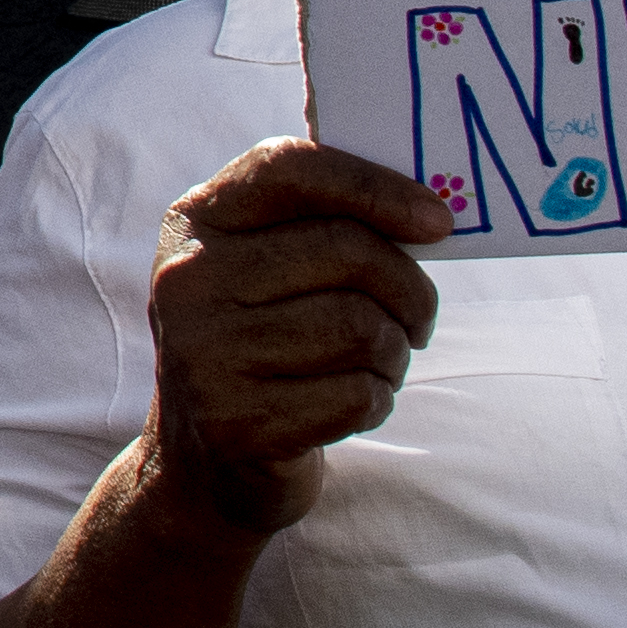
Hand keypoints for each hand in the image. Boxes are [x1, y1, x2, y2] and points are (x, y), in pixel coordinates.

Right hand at [139, 140, 449, 536]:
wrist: (203, 458)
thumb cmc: (262, 343)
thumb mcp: (262, 266)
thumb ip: (318, 223)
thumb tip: (428, 212)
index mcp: (196, 221)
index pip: (289, 168)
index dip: (373, 187)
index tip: (438, 222)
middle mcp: (188, 279)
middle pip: (347, 251)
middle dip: (409, 289)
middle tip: (418, 318)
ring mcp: (204, 353)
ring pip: (360, 328)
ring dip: (392, 353)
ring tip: (374, 365)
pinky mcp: (236, 423)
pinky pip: (355, 395)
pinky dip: (376, 401)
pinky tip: (351, 404)